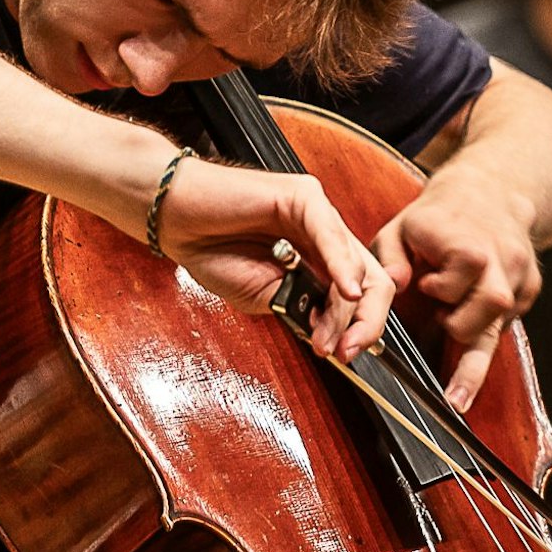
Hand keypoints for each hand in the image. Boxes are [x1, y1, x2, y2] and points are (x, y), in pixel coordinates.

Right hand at [154, 157, 396, 363]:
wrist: (178, 220)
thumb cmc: (213, 252)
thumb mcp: (264, 297)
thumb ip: (300, 308)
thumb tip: (333, 330)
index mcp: (319, 261)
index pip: (360, 296)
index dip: (360, 328)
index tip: (345, 355)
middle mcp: (325, 238)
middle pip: (373, 282)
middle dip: (364, 323)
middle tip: (346, 351)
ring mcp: (318, 215)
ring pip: (356, 266)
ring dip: (343, 309)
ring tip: (324, 334)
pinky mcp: (304, 196)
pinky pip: (331, 234)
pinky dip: (342, 266)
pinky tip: (346, 290)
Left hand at [370, 163, 540, 412]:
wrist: (490, 190)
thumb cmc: (438, 216)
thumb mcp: (401, 227)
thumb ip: (390, 256)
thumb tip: (396, 284)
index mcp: (466, 243)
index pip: (454, 285)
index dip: (437, 290)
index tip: (427, 284)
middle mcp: (499, 257)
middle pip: (492, 303)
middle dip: (463, 326)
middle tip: (443, 321)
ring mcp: (519, 272)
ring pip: (505, 318)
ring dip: (478, 335)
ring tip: (458, 354)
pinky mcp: (531, 284)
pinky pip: (513, 318)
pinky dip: (492, 324)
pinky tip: (476, 317)